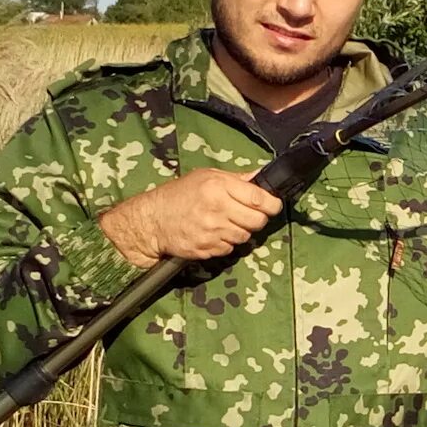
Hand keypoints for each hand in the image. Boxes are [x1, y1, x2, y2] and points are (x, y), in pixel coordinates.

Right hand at [99, 167, 283, 266]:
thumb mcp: (206, 176)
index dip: (272, 204)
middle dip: (258, 219)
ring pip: (245, 237)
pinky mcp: (206, 248)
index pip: (259, 199)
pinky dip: (226, 243)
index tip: (273, 205)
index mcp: (219, 187)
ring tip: (226, 222)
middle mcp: (217, 209)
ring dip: (240, 231)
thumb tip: (261, 177)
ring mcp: (212, 231)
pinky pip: (229, 249)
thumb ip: (236, 179)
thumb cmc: (179, 194)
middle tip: (248, 215)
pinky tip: (214, 233)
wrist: (152, 220)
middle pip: (257, 221)